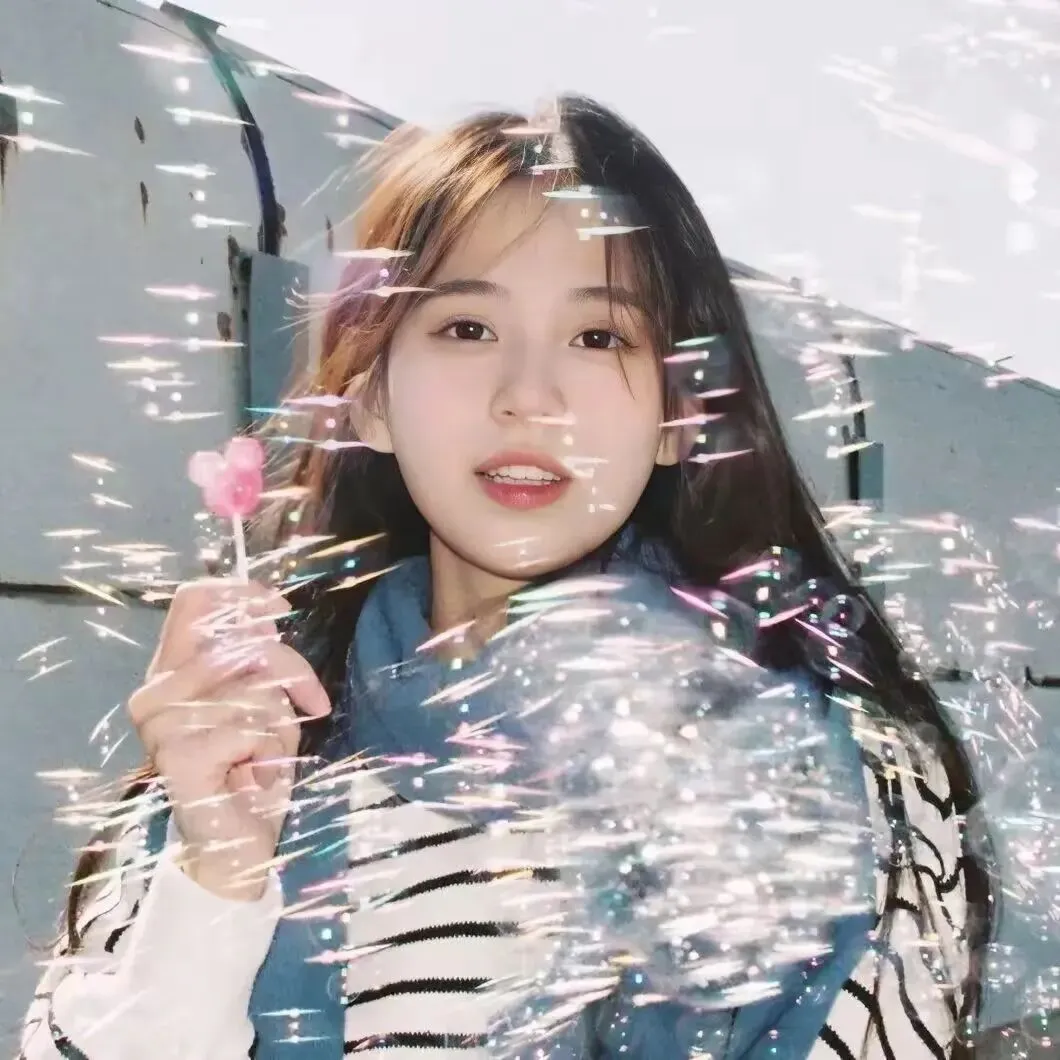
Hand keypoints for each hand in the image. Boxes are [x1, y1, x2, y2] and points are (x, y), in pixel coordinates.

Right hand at [128, 579, 330, 898]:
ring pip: (255, 690)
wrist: (238, 846)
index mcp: (170, 670)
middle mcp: (153, 692)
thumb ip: (258, 657)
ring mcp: (159, 724)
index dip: (242, 594)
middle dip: (290, 672)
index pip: (194, 601)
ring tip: (264, 754)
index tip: (278, 606)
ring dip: (281, 724)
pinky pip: (252, 727)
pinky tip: (253, 773)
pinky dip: (271, 751)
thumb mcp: (266, 700)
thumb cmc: (253, 768)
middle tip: (310, 702)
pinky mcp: (176, 755)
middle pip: (241, 642)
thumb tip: (269, 608)